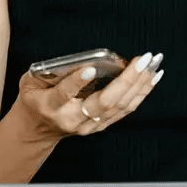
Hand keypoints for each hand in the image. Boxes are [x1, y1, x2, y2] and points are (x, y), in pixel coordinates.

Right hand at [14, 51, 163, 138]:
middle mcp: (73, 119)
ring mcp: (90, 125)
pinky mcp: (103, 125)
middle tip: (143, 59)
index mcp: (50, 106)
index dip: (77, 82)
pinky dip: (142, 91)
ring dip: (141, 83)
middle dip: (127, 80)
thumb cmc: (35, 98)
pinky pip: (127, 108)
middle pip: (104, 102)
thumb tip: (81, 57)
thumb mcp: (31, 82)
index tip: (90, 68)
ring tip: (155, 63)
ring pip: (120, 106)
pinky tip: (154, 76)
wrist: (37, 130)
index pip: (64, 94)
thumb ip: (48, 71)